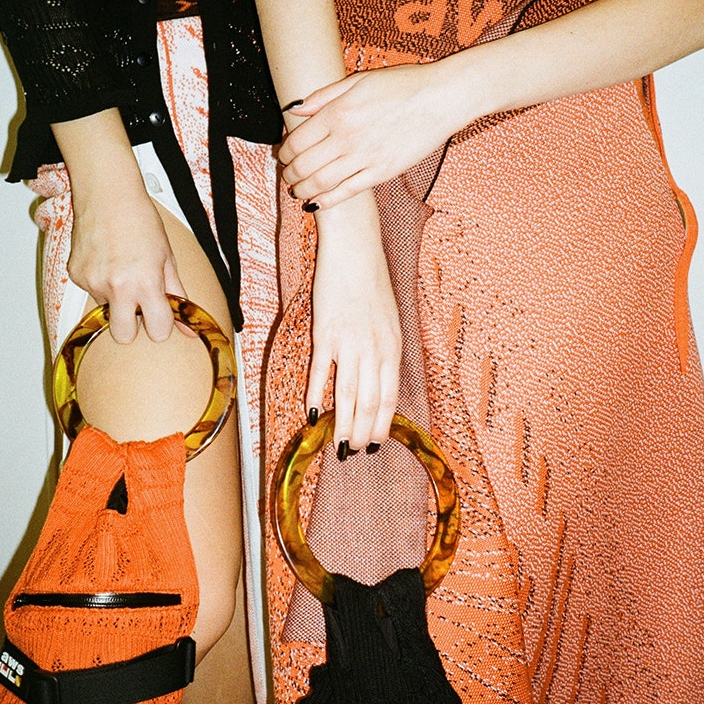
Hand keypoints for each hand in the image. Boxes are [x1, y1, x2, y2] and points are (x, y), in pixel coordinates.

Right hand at [67, 186, 187, 342]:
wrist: (108, 193)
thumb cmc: (141, 221)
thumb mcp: (167, 259)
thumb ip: (178, 296)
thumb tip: (190, 328)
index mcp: (145, 284)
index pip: (157, 331)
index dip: (161, 327)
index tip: (161, 319)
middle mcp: (117, 287)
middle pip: (123, 336)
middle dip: (132, 328)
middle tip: (138, 307)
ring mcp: (93, 282)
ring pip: (107, 310)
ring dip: (116, 299)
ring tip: (122, 270)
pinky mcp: (75, 275)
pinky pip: (92, 292)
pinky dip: (101, 283)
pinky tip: (107, 261)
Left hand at [280, 62, 460, 209]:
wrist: (439, 98)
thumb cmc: (401, 85)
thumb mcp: (358, 81)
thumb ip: (323, 96)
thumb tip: (294, 110)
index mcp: (337, 113)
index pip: (297, 140)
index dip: (284, 152)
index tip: (283, 155)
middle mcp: (346, 137)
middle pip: (304, 165)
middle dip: (289, 174)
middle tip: (286, 175)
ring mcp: (364, 158)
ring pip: (321, 182)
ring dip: (302, 190)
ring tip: (296, 191)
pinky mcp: (381, 173)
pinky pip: (347, 192)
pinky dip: (326, 201)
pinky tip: (315, 203)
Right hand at [308, 199, 400, 449]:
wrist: (355, 251)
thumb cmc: (372, 285)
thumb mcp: (390, 322)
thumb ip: (384, 354)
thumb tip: (377, 384)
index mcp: (392, 349)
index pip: (389, 398)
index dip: (382, 425)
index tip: (376, 444)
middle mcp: (374, 350)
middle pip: (369, 404)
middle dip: (362, 433)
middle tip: (353, 452)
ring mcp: (349, 344)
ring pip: (347, 396)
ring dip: (342, 425)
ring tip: (337, 445)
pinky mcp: (324, 334)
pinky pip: (320, 373)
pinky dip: (315, 396)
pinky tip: (311, 416)